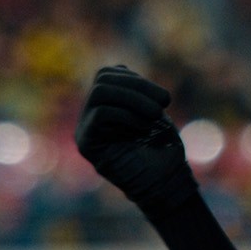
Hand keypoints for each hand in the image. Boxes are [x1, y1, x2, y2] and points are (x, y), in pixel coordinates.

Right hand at [73, 65, 199, 217]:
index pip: (108, 74)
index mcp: (105, 105)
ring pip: (100, 92)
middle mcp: (89, 115)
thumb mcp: (151, 110)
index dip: (137, 80)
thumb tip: (119, 67)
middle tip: (163, 104)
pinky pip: (101, 114)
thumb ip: (133, 90)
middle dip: (138, 87)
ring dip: (134, 99)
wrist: (165, 182)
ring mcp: (85, 129)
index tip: (164, 99)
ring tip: (156, 115)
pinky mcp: (87, 144)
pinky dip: (127, 115)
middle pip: (102, 80)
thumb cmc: (162, 147)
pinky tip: (143, 128)